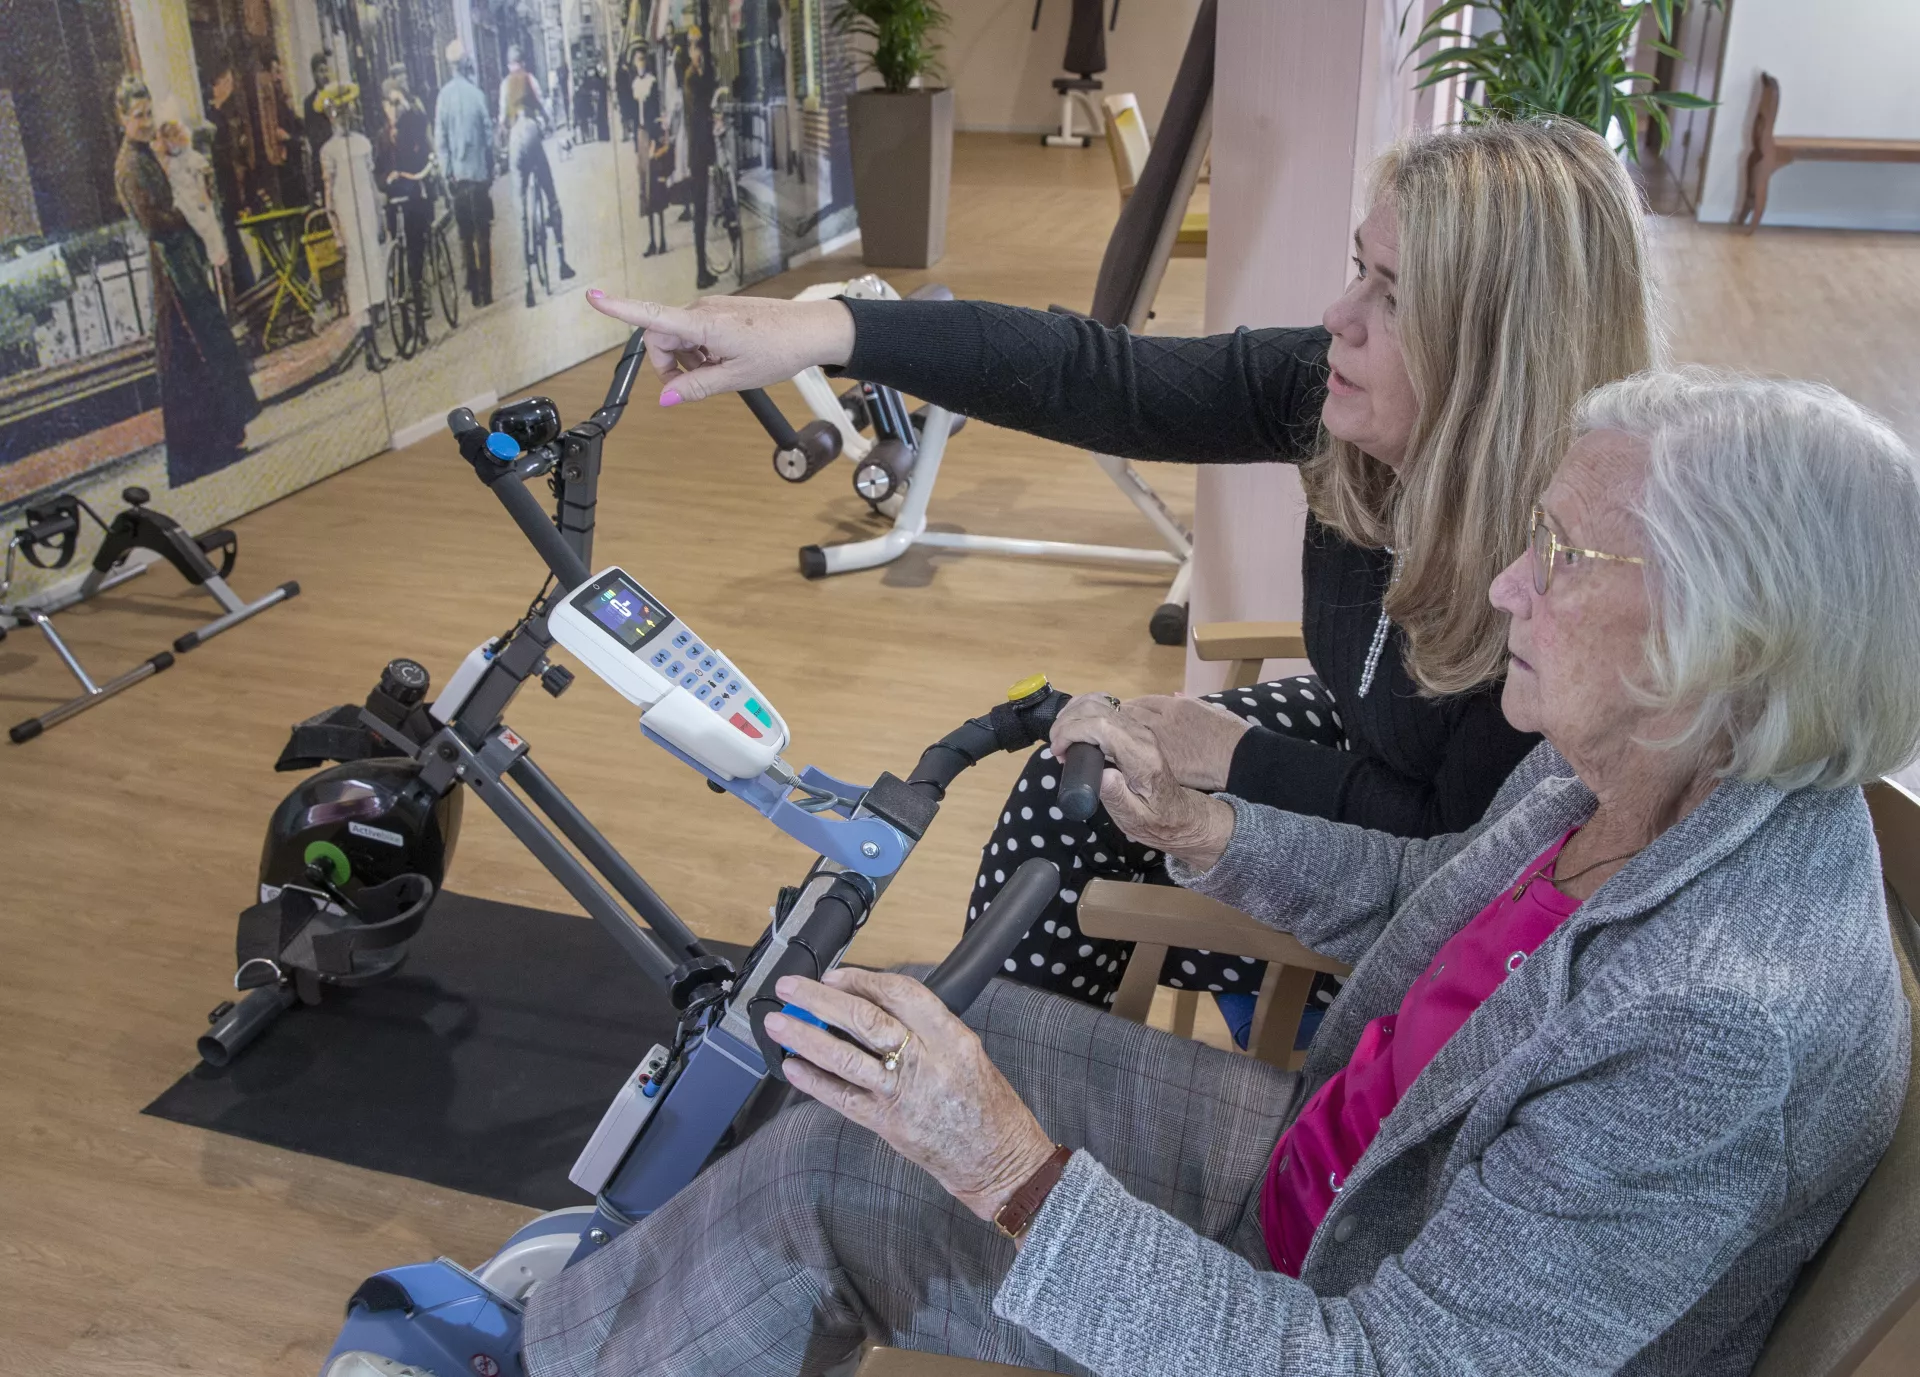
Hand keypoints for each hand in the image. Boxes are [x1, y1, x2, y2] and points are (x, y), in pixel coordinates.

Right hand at [584, 291, 854, 404]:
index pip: (652, 316)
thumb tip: (667, 397)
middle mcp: (702, 310)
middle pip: (660, 337)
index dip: (620, 308)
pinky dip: (700, 350)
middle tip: (690, 386)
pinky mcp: (720, 311)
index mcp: (703, 324)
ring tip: (718, 371)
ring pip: (679, 336)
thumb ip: (697, 386)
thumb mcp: (736, 378)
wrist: (811, 330)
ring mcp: (711, 309)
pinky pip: (696, 331)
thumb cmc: (779, 350)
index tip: (593, 298)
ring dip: (686, 358)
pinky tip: (724, 360)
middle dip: (666, 364)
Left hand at [765, 968, 1057, 1224]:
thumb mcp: (967, 1052)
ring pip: (846, 1057)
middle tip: (792, 989)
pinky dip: (815, 1082)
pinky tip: (793, 1067)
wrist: (1000, 1159)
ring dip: (806, 1037)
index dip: (862, 980)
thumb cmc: (988, 1106)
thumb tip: (871, 1005)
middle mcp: (927, 1062)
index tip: (836, 976)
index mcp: (951, 1038)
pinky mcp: (889, 1126)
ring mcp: (904, 1095)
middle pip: (865, 1020)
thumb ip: (926, 1028)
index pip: (900, 994)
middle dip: (821, 1000)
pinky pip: (843, 1099)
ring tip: (779, 1023)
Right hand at [1048, 693, 1236, 869]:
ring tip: (1061, 741)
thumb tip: (1102, 775)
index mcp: (1141, 757)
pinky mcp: (1133, 728)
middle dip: (1067, 723)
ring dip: (1072, 714)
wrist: (1180, 813)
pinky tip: (1073, 730)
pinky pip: (1104, 707)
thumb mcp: (1136, 820)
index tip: (1058, 753)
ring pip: (1099, 701)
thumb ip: (1118, 798)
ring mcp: (1138, 728)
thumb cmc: (1157, 821)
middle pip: (1097, 707)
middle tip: (1056, 750)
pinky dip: (1082, 712)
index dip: (1072, 732)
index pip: (1101, 726)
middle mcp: (1141, 735)